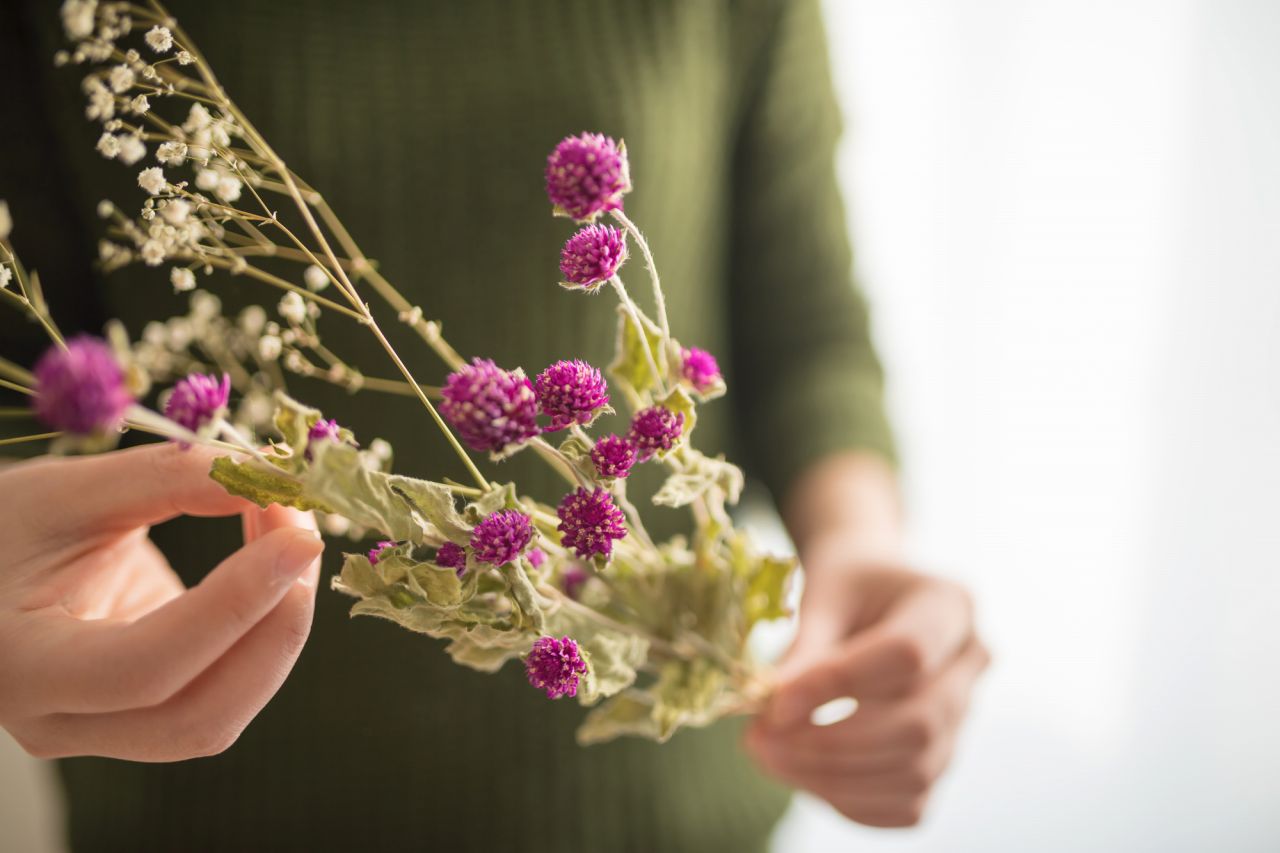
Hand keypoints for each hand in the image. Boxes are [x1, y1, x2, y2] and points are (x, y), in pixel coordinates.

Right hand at [0, 443, 323, 761]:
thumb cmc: (1, 527)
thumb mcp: (66, 491)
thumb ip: (167, 480)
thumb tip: (272, 477)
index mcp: (21, 667)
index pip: (143, 668)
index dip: (233, 606)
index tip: (296, 538)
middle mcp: (60, 722)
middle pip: (198, 717)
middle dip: (274, 628)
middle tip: (306, 535)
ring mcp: (106, 731)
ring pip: (221, 714)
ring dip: (279, 627)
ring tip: (291, 534)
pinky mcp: (146, 715)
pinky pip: (225, 688)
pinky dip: (264, 626)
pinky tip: (274, 560)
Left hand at [746, 555, 987, 826]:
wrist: (875, 595)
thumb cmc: (848, 587)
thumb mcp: (823, 597)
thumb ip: (805, 649)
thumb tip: (773, 709)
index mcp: (950, 605)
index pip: (907, 655)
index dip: (836, 685)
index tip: (774, 703)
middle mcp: (972, 665)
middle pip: (918, 725)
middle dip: (829, 744)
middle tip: (759, 738)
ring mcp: (965, 719)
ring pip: (913, 774)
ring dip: (830, 779)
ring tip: (769, 755)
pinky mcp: (943, 760)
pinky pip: (907, 805)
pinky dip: (849, 801)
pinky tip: (801, 774)